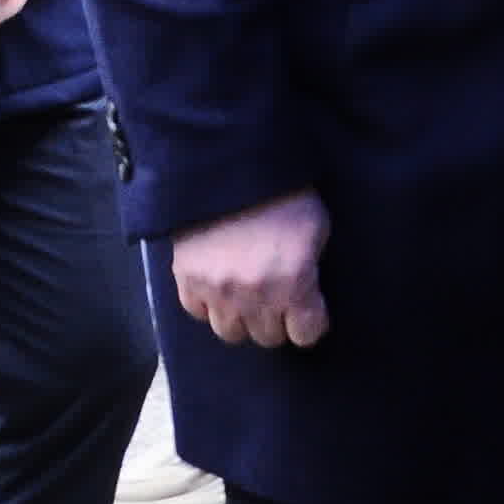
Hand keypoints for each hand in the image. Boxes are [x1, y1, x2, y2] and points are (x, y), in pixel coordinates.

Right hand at [171, 189, 330, 348]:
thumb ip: (311, 268)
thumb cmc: (286, 194)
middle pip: (268, 337)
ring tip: (247, 297)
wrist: (230, 166)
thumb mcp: (317, 229)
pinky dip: (209, 304)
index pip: (306, 334)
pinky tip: (219, 286)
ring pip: (230, 332)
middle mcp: (254, 296)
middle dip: (277, 321)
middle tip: (278, 299)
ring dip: (242, 319)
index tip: (309, 311)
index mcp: (293, 284)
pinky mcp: (186, 280)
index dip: (311, 321)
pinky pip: (198, 313)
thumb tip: (307, 292)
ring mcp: (216, 291)